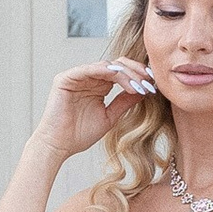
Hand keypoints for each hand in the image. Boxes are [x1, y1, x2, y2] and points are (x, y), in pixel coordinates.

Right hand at [35, 58, 158, 162]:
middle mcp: (88, 78)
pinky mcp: (66, 78)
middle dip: (135, 71)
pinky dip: (106, 71)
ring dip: (125, 74)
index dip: (138, 76)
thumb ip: (124, 102)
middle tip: (150, 81)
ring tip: (139, 84)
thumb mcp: (110, 117)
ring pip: (106, 66)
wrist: (59, 146)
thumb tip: (144, 90)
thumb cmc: (80, 134)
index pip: (121, 73)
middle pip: (116, 65)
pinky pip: (89, 69)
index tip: (154, 84)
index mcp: (98, 85)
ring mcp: (77, 76)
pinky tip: (121, 79)